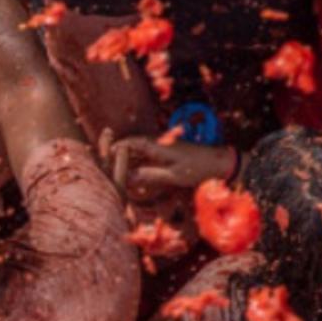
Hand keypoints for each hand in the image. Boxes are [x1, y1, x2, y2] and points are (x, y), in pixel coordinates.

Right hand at [101, 132, 235, 202]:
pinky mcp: (167, 153)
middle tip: (105, 167)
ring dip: (128, 160)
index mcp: (157, 145)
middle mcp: (157, 143)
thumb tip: (127, 177)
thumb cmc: (197, 168)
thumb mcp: (172, 175)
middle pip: (131, 146)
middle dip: (117, 156)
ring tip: (117, 173)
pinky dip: (138, 163)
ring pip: (138, 151)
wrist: (219, 162)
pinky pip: (147, 155)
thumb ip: (148, 175)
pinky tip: (135, 174)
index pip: (129, 143)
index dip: (113, 149)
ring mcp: (162, 147)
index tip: (101, 157)